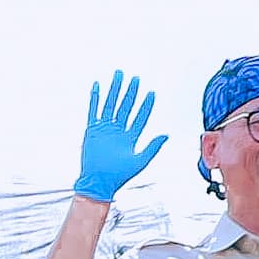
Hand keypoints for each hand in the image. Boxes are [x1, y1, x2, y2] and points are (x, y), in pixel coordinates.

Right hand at [72, 71, 165, 203]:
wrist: (98, 182)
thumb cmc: (118, 176)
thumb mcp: (140, 161)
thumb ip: (153, 147)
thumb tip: (166, 135)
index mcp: (130, 137)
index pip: (140, 117)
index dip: (146, 105)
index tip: (151, 93)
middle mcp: (118, 130)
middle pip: (126, 106)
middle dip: (131, 92)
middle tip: (136, 78)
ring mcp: (105, 128)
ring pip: (111, 104)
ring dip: (115, 89)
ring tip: (119, 75)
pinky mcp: (92, 130)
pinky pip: (93, 110)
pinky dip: (95, 98)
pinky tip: (97, 86)